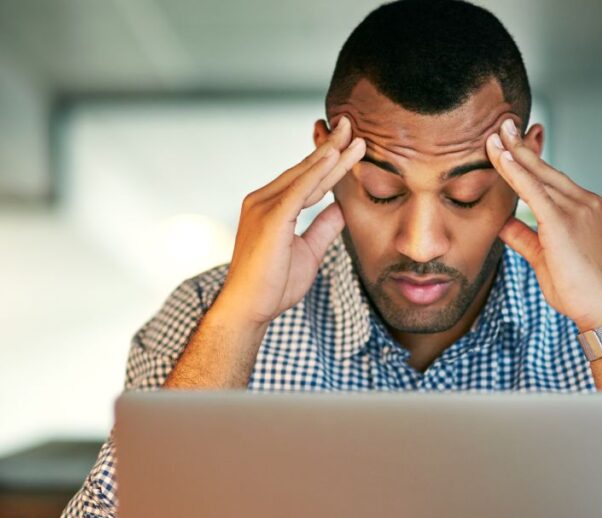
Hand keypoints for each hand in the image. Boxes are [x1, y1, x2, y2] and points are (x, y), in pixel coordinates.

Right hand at [213, 118, 365, 326]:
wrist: (249, 308)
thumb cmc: (274, 285)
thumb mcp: (309, 252)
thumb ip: (323, 228)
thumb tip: (341, 208)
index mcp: (272, 207)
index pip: (308, 179)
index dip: (330, 162)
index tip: (350, 144)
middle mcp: (263, 200)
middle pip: (305, 169)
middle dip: (331, 147)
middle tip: (351, 124)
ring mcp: (263, 206)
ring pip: (304, 175)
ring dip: (330, 154)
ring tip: (352, 135)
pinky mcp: (270, 218)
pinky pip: (298, 190)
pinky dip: (316, 172)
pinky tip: (333, 157)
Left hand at [486, 119, 601, 331]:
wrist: (600, 309)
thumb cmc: (577, 288)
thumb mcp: (544, 257)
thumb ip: (524, 236)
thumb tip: (503, 223)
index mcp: (584, 208)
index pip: (551, 178)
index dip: (530, 159)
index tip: (513, 141)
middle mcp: (584, 202)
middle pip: (545, 168)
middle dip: (521, 145)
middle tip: (502, 124)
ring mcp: (577, 209)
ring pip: (538, 175)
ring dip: (514, 153)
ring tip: (496, 134)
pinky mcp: (563, 222)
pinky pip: (534, 191)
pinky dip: (516, 173)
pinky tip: (502, 158)